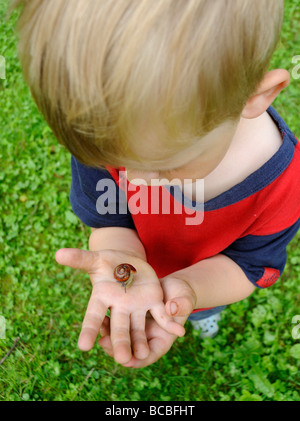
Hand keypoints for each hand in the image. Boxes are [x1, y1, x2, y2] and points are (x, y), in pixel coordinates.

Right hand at [55, 248, 184, 363]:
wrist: (128, 263)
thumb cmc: (108, 263)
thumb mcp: (95, 259)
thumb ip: (79, 258)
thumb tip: (57, 253)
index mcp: (103, 298)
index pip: (93, 316)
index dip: (89, 330)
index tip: (83, 347)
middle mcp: (119, 308)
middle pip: (119, 328)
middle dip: (121, 342)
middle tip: (122, 360)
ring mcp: (137, 307)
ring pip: (139, 328)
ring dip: (141, 342)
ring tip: (144, 356)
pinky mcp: (153, 303)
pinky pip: (162, 316)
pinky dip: (169, 324)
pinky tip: (178, 333)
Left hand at [98, 275, 196, 367]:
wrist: (170, 285)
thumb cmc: (182, 294)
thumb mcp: (185, 299)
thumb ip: (181, 305)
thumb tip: (172, 309)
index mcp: (162, 338)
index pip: (150, 354)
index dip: (137, 360)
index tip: (125, 361)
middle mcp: (146, 335)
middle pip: (130, 348)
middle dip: (117, 348)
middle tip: (104, 342)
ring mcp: (136, 325)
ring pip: (121, 335)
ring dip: (109, 334)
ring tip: (100, 327)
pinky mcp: (128, 313)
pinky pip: (116, 320)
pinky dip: (109, 320)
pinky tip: (101, 316)